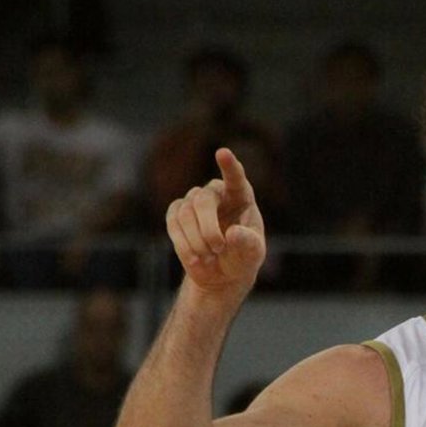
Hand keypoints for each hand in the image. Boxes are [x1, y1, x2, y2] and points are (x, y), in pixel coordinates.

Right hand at [166, 147, 265, 292]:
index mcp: (240, 196)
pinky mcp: (176, 213)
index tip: (222, 153)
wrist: (221, 273)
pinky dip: (185, 245)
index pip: (235, 177)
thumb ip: (247, 243)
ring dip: (197, 241)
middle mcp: (216, 192)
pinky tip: (196, 259)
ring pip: (186, 214)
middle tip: (218, 248)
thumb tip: (232, 233)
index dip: (229, 166)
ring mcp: (193, 201)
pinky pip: (173, 224)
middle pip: (203, 201)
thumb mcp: (252, 254)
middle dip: (208, 229)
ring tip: (210, 258)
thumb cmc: (242, 258)